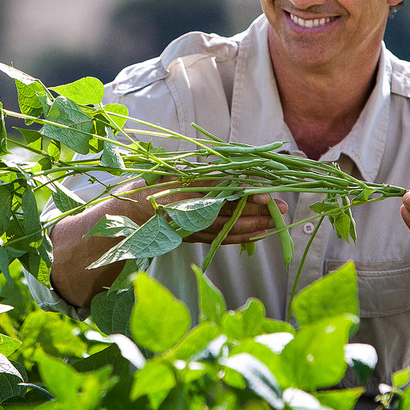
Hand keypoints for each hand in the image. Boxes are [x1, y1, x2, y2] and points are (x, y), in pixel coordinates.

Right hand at [141, 180, 287, 245]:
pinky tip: (258, 234)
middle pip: (229, 212)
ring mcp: (190, 227)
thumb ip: (197, 172)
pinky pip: (220, 238)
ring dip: (254, 226)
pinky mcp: (192, 237)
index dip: (244, 193)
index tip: (265, 193)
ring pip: (227, 228)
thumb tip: (230, 171)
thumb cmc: (147, 187)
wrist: (127, 217)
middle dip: (258, 211)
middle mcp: (188, 210)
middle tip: (282, 207)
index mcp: (183, 189)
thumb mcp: (169, 172)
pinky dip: (240, 237)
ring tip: (276, 222)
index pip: (220, 190)